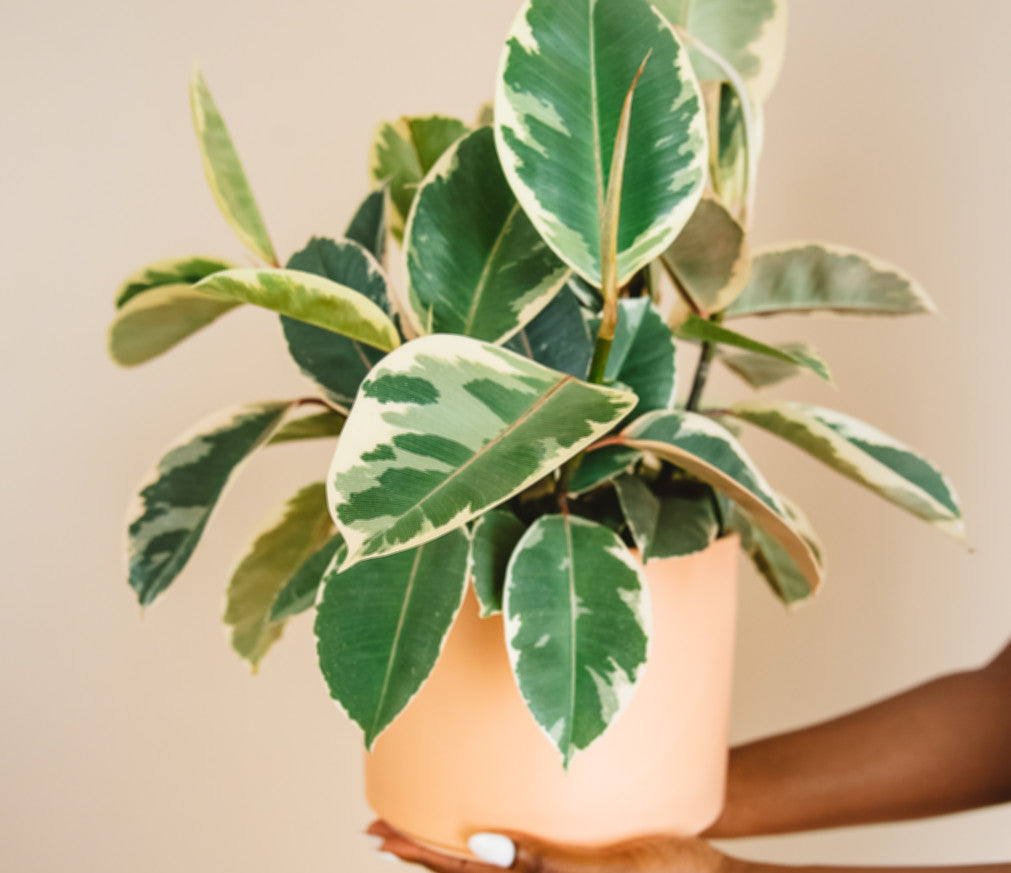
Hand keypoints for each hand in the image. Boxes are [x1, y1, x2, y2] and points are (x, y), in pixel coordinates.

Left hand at [368, 820, 731, 872]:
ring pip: (484, 871)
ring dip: (444, 854)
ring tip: (411, 831)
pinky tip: (478, 835)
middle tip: (376, 828)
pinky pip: (516, 864)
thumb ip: (546, 865)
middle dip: (418, 853)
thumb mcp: (615, 869)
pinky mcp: (572, 871)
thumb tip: (478, 850)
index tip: (376, 832)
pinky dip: (483, 852)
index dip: (416, 853)